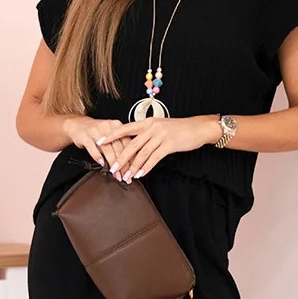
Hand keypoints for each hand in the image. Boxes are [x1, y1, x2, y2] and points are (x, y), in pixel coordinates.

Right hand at [63, 115, 141, 178]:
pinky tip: (102, 164)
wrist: (78, 124)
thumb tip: (131, 164)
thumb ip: (121, 145)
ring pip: (107, 149)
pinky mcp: (85, 136)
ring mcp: (96, 131)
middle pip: (119, 148)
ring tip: (115, 174)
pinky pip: (92, 148)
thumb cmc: (98, 133)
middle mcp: (108, 126)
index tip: (133, 171)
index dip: (131, 159)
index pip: (128, 144)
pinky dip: (98, 157)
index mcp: (117, 125)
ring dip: (112, 164)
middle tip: (125, 176)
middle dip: (123, 165)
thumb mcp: (111, 135)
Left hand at [93, 115, 220, 179]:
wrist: (197, 128)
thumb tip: (133, 143)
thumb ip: (146, 133)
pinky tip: (141, 174)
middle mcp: (152, 127)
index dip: (111, 135)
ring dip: (133, 166)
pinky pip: (155, 157)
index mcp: (147, 122)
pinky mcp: (170, 144)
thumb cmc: (178, 129)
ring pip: (142, 153)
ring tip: (126, 176)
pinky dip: (147, 167)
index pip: (125, 128)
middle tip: (112, 168)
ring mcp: (161, 135)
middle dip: (120, 157)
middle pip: (131, 144)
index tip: (99, 141)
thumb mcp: (160, 127)